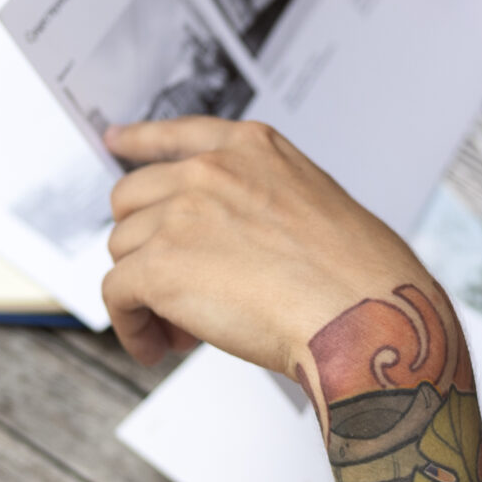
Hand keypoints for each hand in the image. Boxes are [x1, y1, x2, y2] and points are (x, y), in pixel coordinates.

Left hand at [103, 118, 441, 372]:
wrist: (364, 314)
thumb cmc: (361, 276)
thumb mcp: (318, 203)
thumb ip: (264, 205)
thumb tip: (236, 245)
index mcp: (252, 150)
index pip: (178, 133)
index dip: (140, 141)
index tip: (117, 141)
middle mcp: (210, 171)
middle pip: (134, 198)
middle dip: (145, 243)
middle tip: (175, 288)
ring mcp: (180, 215)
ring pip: (123, 250)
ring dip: (144, 293)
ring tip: (181, 331)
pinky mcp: (160, 265)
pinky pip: (118, 294)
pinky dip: (132, 327)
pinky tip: (156, 347)